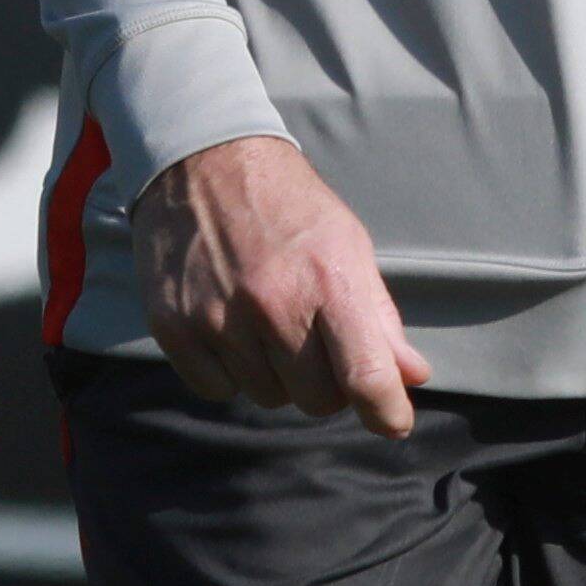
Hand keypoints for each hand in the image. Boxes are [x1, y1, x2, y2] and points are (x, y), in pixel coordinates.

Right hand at [131, 134, 429, 430]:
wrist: (204, 163)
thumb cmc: (291, 208)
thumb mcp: (349, 246)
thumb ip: (379, 316)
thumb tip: (411, 376)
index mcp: (329, 281)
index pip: (365, 374)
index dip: (386, 411)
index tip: (394, 423)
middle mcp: (273, 305)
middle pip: (317, 399)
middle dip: (329, 383)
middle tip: (320, 343)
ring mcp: (218, 319)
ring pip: (268, 397)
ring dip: (278, 375)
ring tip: (272, 322)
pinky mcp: (174, 328)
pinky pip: (217, 389)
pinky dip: (231, 372)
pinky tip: (233, 329)